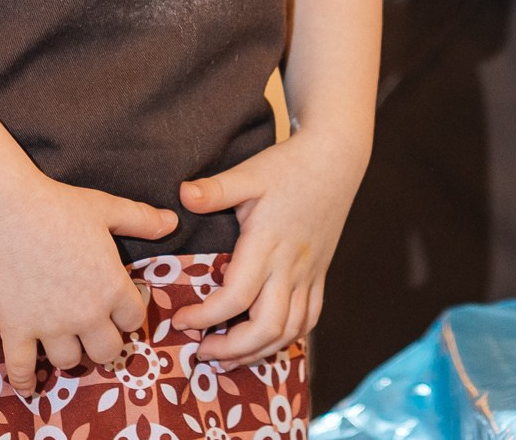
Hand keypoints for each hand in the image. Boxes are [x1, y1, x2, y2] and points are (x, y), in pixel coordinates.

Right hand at [0, 174, 176, 392]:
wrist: (5, 211)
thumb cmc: (58, 207)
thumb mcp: (106, 209)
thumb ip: (141, 220)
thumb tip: (171, 222)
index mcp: (112, 287)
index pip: (134, 320)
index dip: (128, 316)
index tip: (118, 312)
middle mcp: (86, 314)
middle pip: (106, 352)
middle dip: (103, 344)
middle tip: (94, 334)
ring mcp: (50, 326)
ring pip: (69, 361)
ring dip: (69, 354)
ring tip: (65, 344)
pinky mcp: (17, 329)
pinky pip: (22, 368)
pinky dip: (25, 381)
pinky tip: (28, 387)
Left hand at [172, 125, 366, 365]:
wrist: (335, 158)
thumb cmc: (289, 165)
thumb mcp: (249, 173)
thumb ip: (215, 189)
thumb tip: (181, 195)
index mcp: (266, 244)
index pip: (235, 298)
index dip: (205, 317)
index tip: (181, 320)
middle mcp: (290, 266)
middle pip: (266, 327)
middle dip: (232, 349)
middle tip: (203, 351)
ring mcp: (309, 273)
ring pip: (290, 330)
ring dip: (259, 351)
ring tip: (229, 357)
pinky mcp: (320, 274)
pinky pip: (310, 318)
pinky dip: (288, 338)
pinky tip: (267, 341)